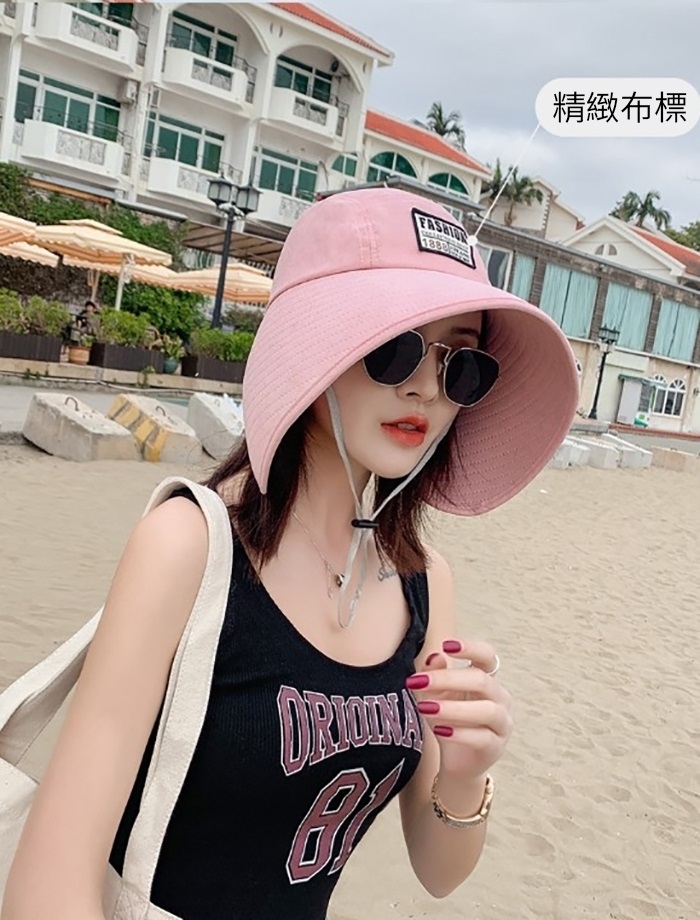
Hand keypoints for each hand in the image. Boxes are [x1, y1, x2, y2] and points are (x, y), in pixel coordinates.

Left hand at [406, 639, 511, 780]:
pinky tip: (440, 730)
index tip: (446, 645)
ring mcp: (502, 723)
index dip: (470, 648)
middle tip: (419, 681)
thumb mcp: (436, 695)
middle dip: (448, 679)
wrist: (456, 760)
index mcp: (486, 679)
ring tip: (425, 707)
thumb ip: (434, 674)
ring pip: (486, 710)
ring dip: (453, 708)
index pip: (487, 656)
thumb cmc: (449, 720)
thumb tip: (435, 656)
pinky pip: (482, 738)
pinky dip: (460, 733)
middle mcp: (499, 697)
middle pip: (481, 680)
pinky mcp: (496, 746)